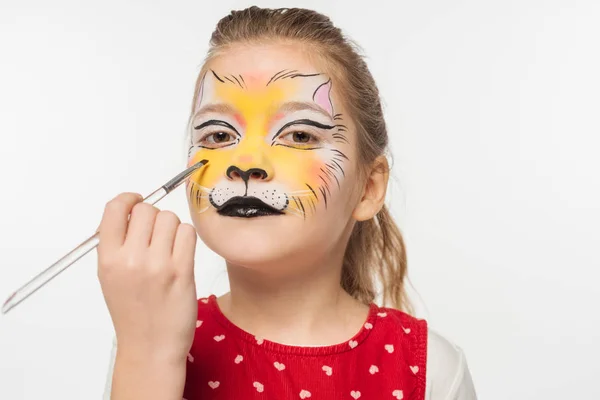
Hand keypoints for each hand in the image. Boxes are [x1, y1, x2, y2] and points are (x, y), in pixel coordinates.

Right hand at [97, 192, 197, 364]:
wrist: (150, 347)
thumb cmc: (133, 312)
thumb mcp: (110, 277)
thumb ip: (117, 244)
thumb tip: (131, 211)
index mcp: (108, 259)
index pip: (115, 209)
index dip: (128, 200)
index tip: (135, 201)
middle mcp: (131, 259)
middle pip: (147, 210)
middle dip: (153, 217)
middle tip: (155, 235)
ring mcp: (158, 264)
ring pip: (170, 219)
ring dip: (171, 228)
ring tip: (168, 248)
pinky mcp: (182, 271)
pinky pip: (188, 233)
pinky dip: (186, 238)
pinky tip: (180, 253)